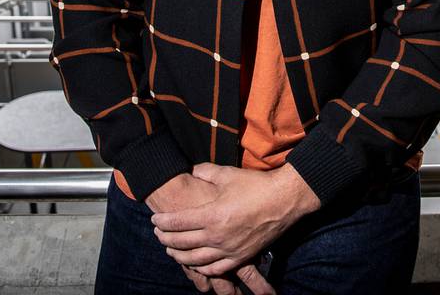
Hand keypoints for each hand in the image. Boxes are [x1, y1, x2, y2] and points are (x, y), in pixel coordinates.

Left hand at [151, 163, 319, 278]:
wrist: (284, 200)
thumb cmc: (256, 185)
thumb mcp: (228, 174)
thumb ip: (205, 172)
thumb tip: (190, 170)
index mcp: (212, 214)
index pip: (177, 222)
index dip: (162, 222)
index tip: (154, 219)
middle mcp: (217, 236)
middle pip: (182, 243)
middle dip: (165, 239)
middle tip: (157, 235)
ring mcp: (229, 249)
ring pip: (195, 259)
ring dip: (179, 256)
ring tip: (171, 251)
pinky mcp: (241, 256)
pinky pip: (216, 268)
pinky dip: (202, 268)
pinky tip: (196, 264)